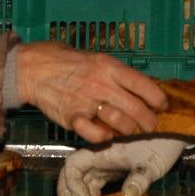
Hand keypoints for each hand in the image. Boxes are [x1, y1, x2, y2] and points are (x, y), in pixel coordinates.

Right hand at [14, 40, 166, 143]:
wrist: (32, 68)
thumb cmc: (64, 60)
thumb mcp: (94, 58)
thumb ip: (114, 73)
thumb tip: (137, 87)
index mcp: (108, 66)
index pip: (144, 85)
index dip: (158, 99)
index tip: (162, 105)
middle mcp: (101, 84)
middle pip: (137, 109)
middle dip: (149, 121)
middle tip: (151, 126)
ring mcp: (87, 102)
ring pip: (122, 124)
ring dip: (130, 130)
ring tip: (131, 131)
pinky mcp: (73, 118)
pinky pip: (97, 135)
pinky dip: (106, 137)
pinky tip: (108, 135)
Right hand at [57, 136, 186, 195]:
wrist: (174, 136)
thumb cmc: (163, 145)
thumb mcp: (152, 163)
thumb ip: (139, 179)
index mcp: (103, 149)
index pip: (74, 165)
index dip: (73, 185)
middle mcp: (99, 155)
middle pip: (72, 173)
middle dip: (68, 193)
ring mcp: (104, 163)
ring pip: (82, 179)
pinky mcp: (112, 170)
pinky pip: (94, 184)